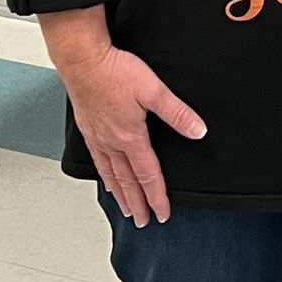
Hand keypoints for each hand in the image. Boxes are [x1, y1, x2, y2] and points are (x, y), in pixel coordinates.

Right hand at [42, 16, 204, 224]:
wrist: (82, 59)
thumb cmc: (114, 71)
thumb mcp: (154, 90)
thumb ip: (177, 113)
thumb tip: (198, 131)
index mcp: (130, 137)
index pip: (148, 175)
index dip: (157, 196)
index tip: (162, 213)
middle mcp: (112, 142)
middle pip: (128, 181)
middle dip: (138, 203)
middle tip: (143, 221)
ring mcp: (97, 137)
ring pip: (111, 174)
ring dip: (121, 193)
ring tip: (126, 208)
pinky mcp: (88, 128)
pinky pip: (97, 160)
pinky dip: (104, 175)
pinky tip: (106, 178)